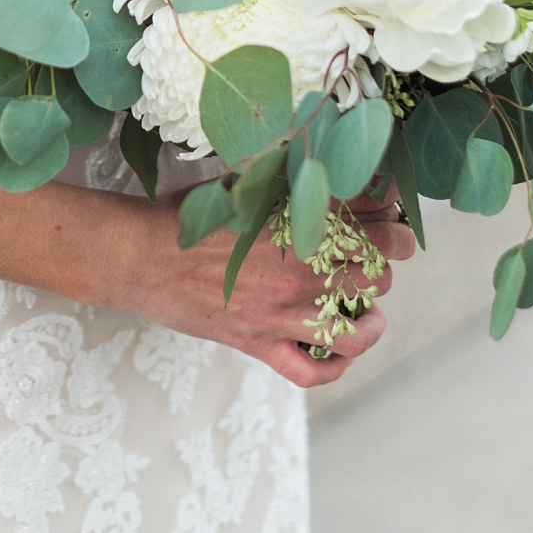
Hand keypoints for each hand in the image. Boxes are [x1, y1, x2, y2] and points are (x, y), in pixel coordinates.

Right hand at [106, 187, 416, 389]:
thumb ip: (283, 175)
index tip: (392, 221)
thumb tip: (320, 160)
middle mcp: (297, 272)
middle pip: (377, 276)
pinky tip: (335, 351)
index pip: (374, 226)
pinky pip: (310, 372)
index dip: (393, 224)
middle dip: (384, 266)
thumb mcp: (240, 181)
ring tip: (366, 312)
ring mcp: (280, 314)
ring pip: (356, 332)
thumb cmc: (186, 214)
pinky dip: (332, 367)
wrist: (138, 256)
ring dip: (370, 322)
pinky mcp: (258, 344)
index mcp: (296, 226)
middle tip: (374, 259)